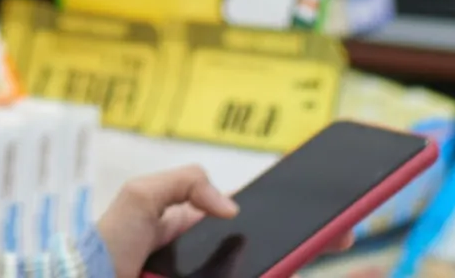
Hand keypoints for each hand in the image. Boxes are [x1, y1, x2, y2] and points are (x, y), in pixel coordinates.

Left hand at [96, 166, 354, 277]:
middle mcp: (212, 267)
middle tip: (344, 233)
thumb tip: (232, 207)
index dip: (289, 220)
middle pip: (273, 256)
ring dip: (305, 265)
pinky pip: (265, 274)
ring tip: (346, 254)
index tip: (326, 215)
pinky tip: (327, 269)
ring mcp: (218, 277)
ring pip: (271, 270)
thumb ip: (183, 185)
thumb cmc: (108, 245)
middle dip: (310, 245)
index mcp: (196, 234)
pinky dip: (293, 274)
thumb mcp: (142, 198)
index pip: (253, 224)